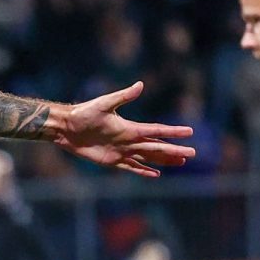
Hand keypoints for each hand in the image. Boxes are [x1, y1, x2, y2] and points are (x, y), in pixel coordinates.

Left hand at [55, 82, 197, 177]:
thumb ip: (124, 96)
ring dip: (164, 160)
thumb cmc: (84, 113)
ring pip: (148, 158)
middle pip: (156, 147)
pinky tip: (156, 174)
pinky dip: (143, 171)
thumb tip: (140, 84)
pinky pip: (130, 167)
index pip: (156, 131)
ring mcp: (121, 151)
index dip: (173, 132)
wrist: (67, 127)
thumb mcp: (104, 104)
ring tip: (180, 163)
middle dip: (174, 150)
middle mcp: (129, 140)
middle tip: (192, 154)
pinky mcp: (111, 161)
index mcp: (130, 127)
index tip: (189, 132)